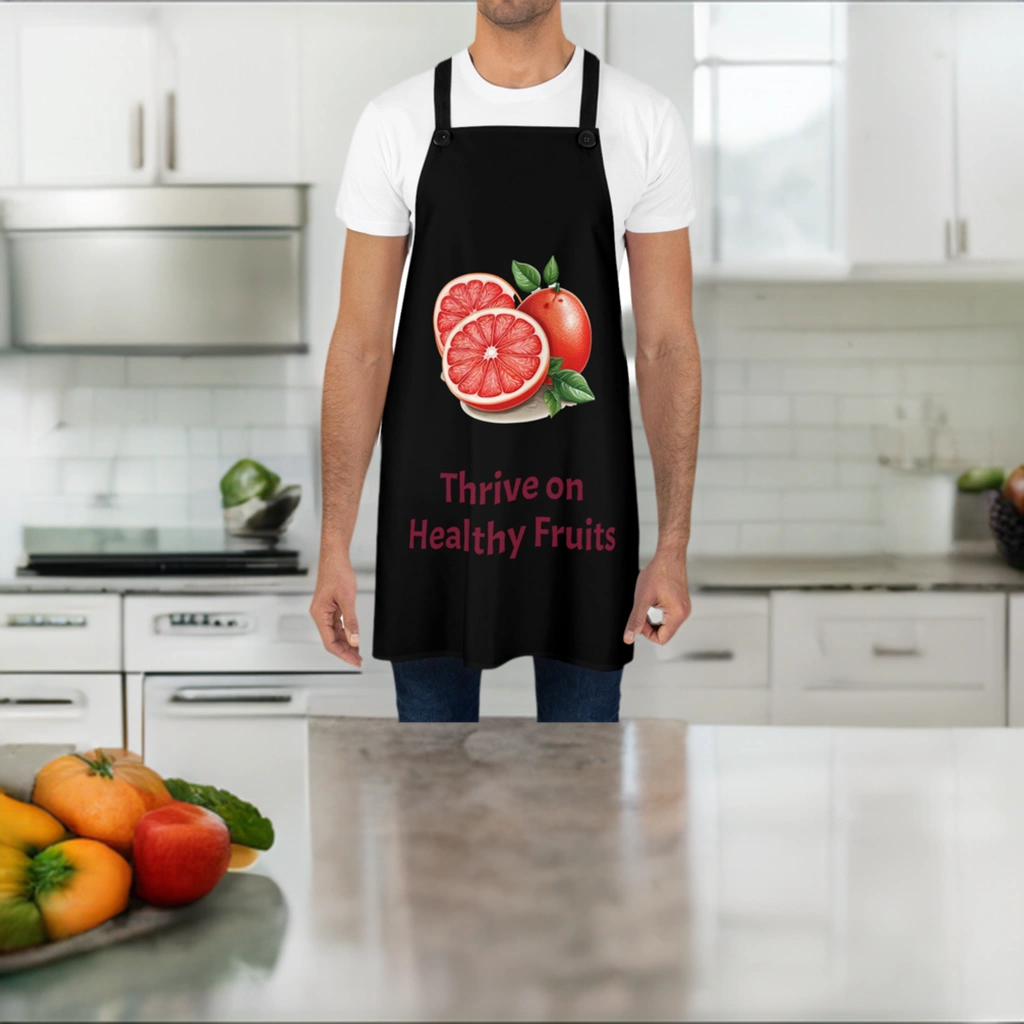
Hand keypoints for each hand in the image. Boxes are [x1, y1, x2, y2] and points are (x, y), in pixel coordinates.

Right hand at [309, 549, 361, 666]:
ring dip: (346, 643)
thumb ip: (350, 622)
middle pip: (331, 640)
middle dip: (345, 651)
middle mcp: (320, 615)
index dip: (342, 654)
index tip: (354, 661)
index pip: (329, 642)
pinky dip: (345, 633)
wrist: (335, 557)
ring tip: (358, 653)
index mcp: (319, 614)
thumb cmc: (337, 573)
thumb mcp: (347, 599)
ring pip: (334, 634)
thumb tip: (354, 640)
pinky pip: (337, 625)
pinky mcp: (331, 607)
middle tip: (359, 660)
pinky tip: (354, 638)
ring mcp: (325, 611)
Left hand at [623, 549, 691, 646]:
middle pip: (665, 633)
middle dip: (650, 625)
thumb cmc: (659, 572)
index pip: (662, 639)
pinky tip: (653, 600)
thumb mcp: (642, 598)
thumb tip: (629, 637)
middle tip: (642, 610)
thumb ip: (635, 620)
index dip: (647, 633)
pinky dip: (658, 612)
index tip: (640, 619)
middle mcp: (684, 613)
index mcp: (678, 615)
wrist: (669, 555)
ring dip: (653, 618)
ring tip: (648, 603)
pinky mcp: (681, 603)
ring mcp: (684, 608)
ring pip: (666, 625)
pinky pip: (669, 616)